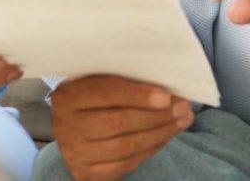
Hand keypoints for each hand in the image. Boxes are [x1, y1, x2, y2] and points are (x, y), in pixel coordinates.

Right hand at [49, 75, 192, 180]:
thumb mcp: (98, 79)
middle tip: (183, 108)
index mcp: (68, 95)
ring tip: (181, 121)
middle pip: (118, 122)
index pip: (105, 92)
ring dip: (159, 133)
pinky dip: (149, 150)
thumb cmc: (94, 96)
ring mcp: (74, 153)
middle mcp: (66, 126)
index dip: (137, 94)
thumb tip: (163, 82)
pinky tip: (164, 137)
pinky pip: (125, 164)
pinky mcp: (85, 173)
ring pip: (125, 146)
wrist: (72, 125)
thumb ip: (123, 77)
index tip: (166, 96)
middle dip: (156, 116)